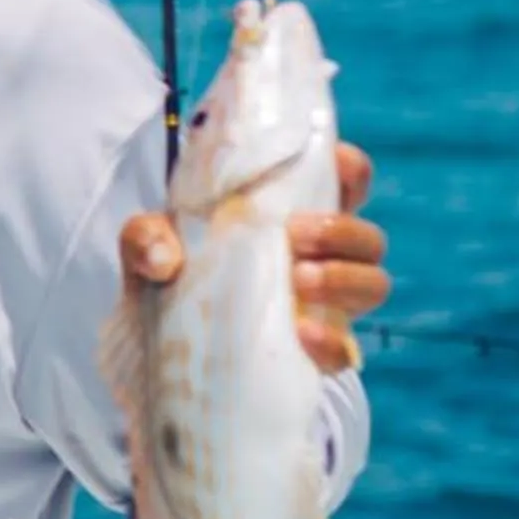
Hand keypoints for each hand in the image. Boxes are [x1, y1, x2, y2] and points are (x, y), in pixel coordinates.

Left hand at [120, 142, 387, 373]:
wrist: (160, 355)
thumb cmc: (169, 278)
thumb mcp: (149, 248)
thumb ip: (146, 237)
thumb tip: (163, 258)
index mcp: (291, 215)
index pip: (345, 180)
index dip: (350, 168)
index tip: (336, 162)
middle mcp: (319, 257)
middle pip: (368, 237)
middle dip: (341, 230)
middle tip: (295, 234)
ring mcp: (324, 306)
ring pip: (373, 284)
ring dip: (343, 277)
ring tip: (297, 279)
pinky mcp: (316, 353)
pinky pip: (346, 349)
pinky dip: (331, 341)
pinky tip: (301, 334)